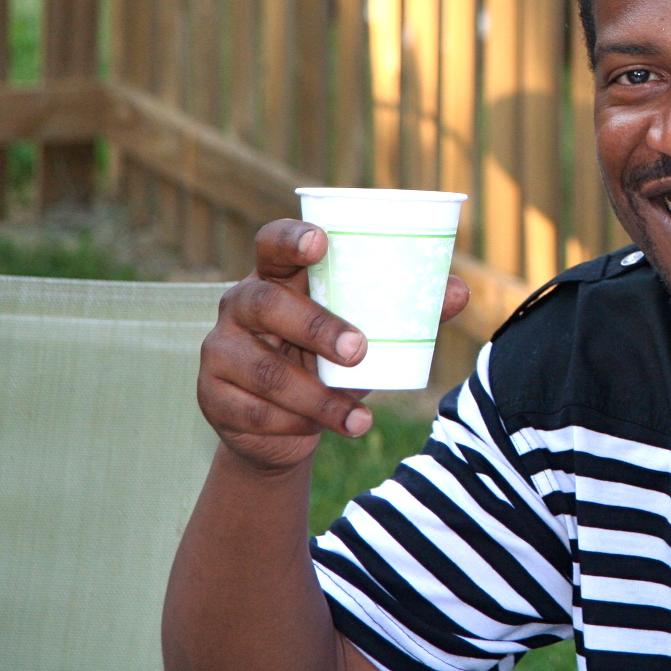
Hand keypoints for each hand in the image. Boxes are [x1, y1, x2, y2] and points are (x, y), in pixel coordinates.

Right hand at [198, 218, 470, 472]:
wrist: (288, 427)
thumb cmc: (333, 360)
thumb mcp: (368, 332)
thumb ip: (408, 310)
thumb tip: (459, 291)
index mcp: (278, 276)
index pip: (272, 242)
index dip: (292, 238)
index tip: (321, 242)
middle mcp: (240, 304)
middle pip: (268, 304)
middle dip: (316, 327)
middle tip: (359, 350)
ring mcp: (219, 349)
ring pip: (264, 370)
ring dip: (315, 397)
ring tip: (357, 417)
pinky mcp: (212, 395)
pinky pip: (254, 412)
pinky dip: (295, 425)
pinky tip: (321, 432)